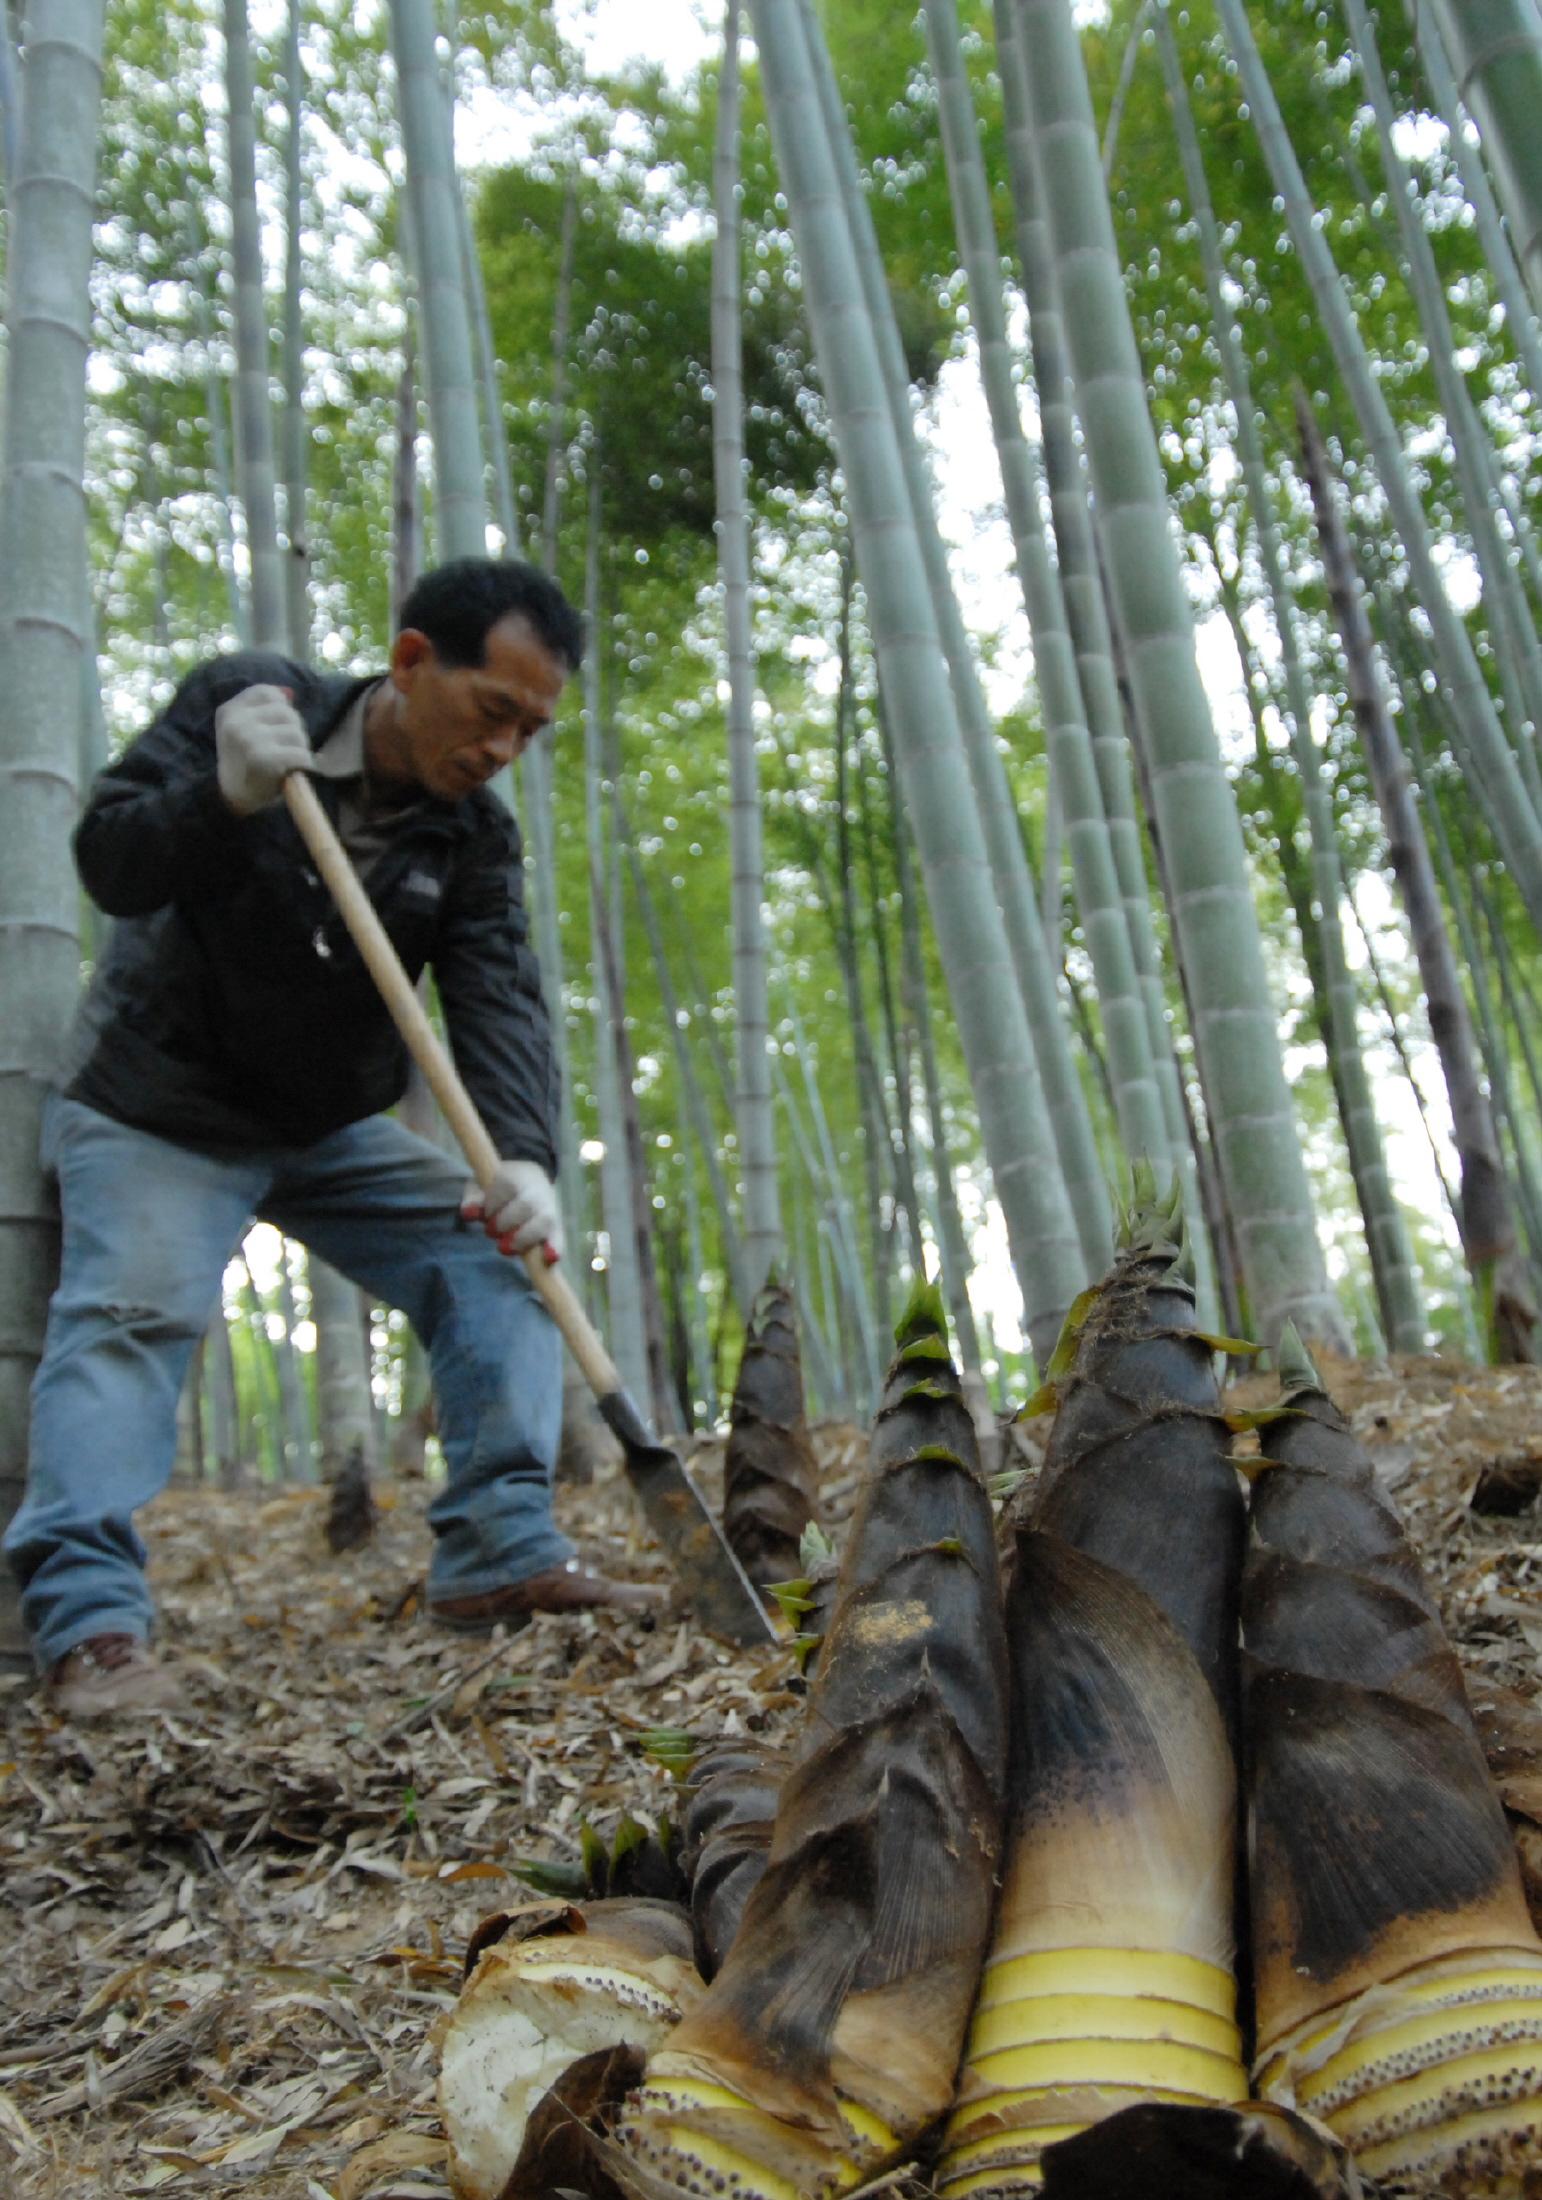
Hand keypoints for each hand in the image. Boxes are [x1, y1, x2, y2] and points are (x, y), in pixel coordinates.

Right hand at [214, 684, 313, 813]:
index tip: (279, 727)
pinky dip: (305, 763)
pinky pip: (300, 753)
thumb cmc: (245, 764)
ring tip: (289, 761)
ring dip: (300, 748)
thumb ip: (264, 710)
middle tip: (287, 750)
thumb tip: (290, 693)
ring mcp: (248, 738)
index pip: (267, 692)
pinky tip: (294, 771)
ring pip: (296, 731)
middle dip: (294, 731)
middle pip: (287, 712)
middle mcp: (236, 721)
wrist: (232, 800)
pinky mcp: (263, 758)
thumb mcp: (244, 731)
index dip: (282, 707)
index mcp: (229, 711)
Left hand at [462, 1159, 562, 1258]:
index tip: (484, 1212)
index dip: (494, 1201)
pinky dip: (555, 1247)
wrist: (529, 1181)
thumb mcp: (481, 1185)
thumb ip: (474, 1197)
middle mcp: (538, 1189)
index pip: (509, 1185)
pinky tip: (550, 1257)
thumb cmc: (499, 1187)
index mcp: (518, 1174)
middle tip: (490, 1231)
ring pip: (544, 1221)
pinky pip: (559, 1237)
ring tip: (504, 1248)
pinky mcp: (556, 1227)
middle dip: (505, 1222)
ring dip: (523, 1238)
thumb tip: (469, 1212)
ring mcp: (549, 1208)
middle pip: (527, 1204)